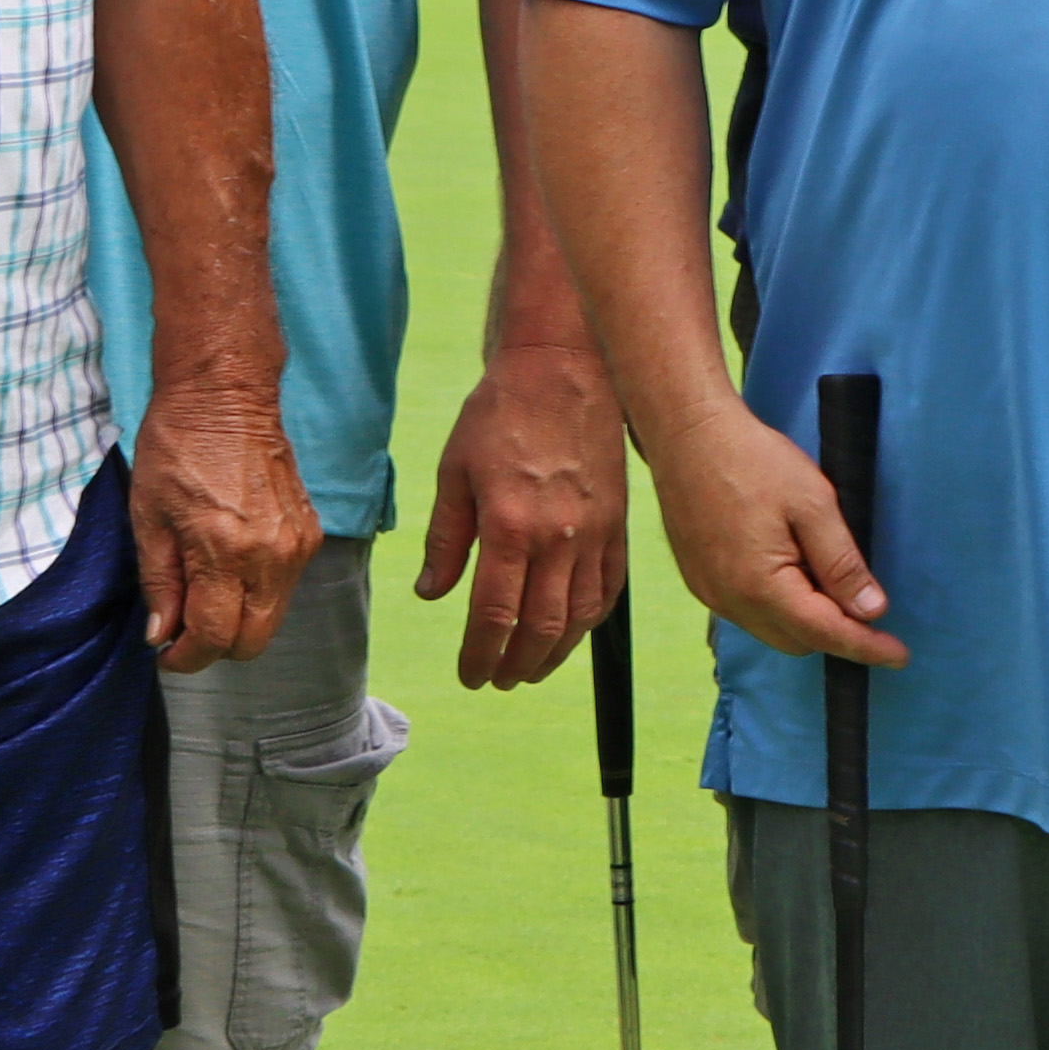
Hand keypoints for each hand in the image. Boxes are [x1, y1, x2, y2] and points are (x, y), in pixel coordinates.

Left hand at [128, 365, 316, 673]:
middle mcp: (271, 556)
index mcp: (225, 551)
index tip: (165, 653)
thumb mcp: (149, 518)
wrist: (225, 397)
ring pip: (271, 618)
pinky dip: (255, 592)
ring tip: (202, 592)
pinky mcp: (309, 533)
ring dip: (237, 620)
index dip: (186, 657)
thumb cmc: (176, 448)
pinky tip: (227, 565)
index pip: (214, 637)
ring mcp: (296, 546)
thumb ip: (159, 583)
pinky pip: (283, 587)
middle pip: (253, 641)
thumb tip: (162, 634)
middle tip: (183, 631)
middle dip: (215, 647)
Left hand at [411, 335, 628, 692]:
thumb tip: (431, 594)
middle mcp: (558, 539)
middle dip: (514, 666)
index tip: (468, 675)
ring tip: (529, 670)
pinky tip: (570, 632)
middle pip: (539, 629)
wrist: (563, 369)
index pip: (493, 616)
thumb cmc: (500, 415)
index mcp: (509, 527)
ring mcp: (595, 535)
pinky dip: (589, 621)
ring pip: (578, 618)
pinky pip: (608, 589)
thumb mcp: (455, 473)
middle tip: (495, 680)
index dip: (479, 655)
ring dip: (553, 655)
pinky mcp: (618, 525)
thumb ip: (446, 541)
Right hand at [644, 396, 901, 666]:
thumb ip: (842, 563)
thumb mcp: (813, 504)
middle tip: (863, 595)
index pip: (824, 633)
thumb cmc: (752, 460)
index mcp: (760, 586)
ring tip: (823, 571)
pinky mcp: (699, 581)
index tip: (899, 655)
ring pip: (771, 630)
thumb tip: (871, 610)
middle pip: (797, 641)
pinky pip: (747, 612)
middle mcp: (730, 601)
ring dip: (805, 618)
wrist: (687, 433)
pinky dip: (777, 605)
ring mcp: (709, 593)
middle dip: (835, 630)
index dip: (865, 646)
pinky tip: (789, 567)